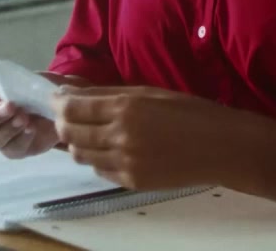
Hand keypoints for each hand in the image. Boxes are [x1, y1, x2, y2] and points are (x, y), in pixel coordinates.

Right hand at [0, 85, 58, 158]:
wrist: (57, 101)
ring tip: (24, 117)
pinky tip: (31, 128)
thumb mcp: (19, 80)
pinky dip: (22, 137)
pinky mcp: (17, 150)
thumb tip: (2, 90)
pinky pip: (14, 148)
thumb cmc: (31, 88)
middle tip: (10, 106)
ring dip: (8, 127)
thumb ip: (7, 84)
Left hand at [51, 86, 237, 190]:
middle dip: (63, 123)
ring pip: (81, 155)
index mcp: (125, 108)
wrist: (220, 147)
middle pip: (71, 132)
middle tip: (66, 116)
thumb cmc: (190, 111)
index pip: (74, 107)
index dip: (59, 103)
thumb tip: (74, 93)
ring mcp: (124, 162)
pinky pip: (100, 171)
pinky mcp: (131, 181)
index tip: (56, 99)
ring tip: (87, 134)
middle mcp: (119, 136)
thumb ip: (110, 95)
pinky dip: (97, 160)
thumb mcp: (150, 93)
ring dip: (77, 143)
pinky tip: (108, 150)